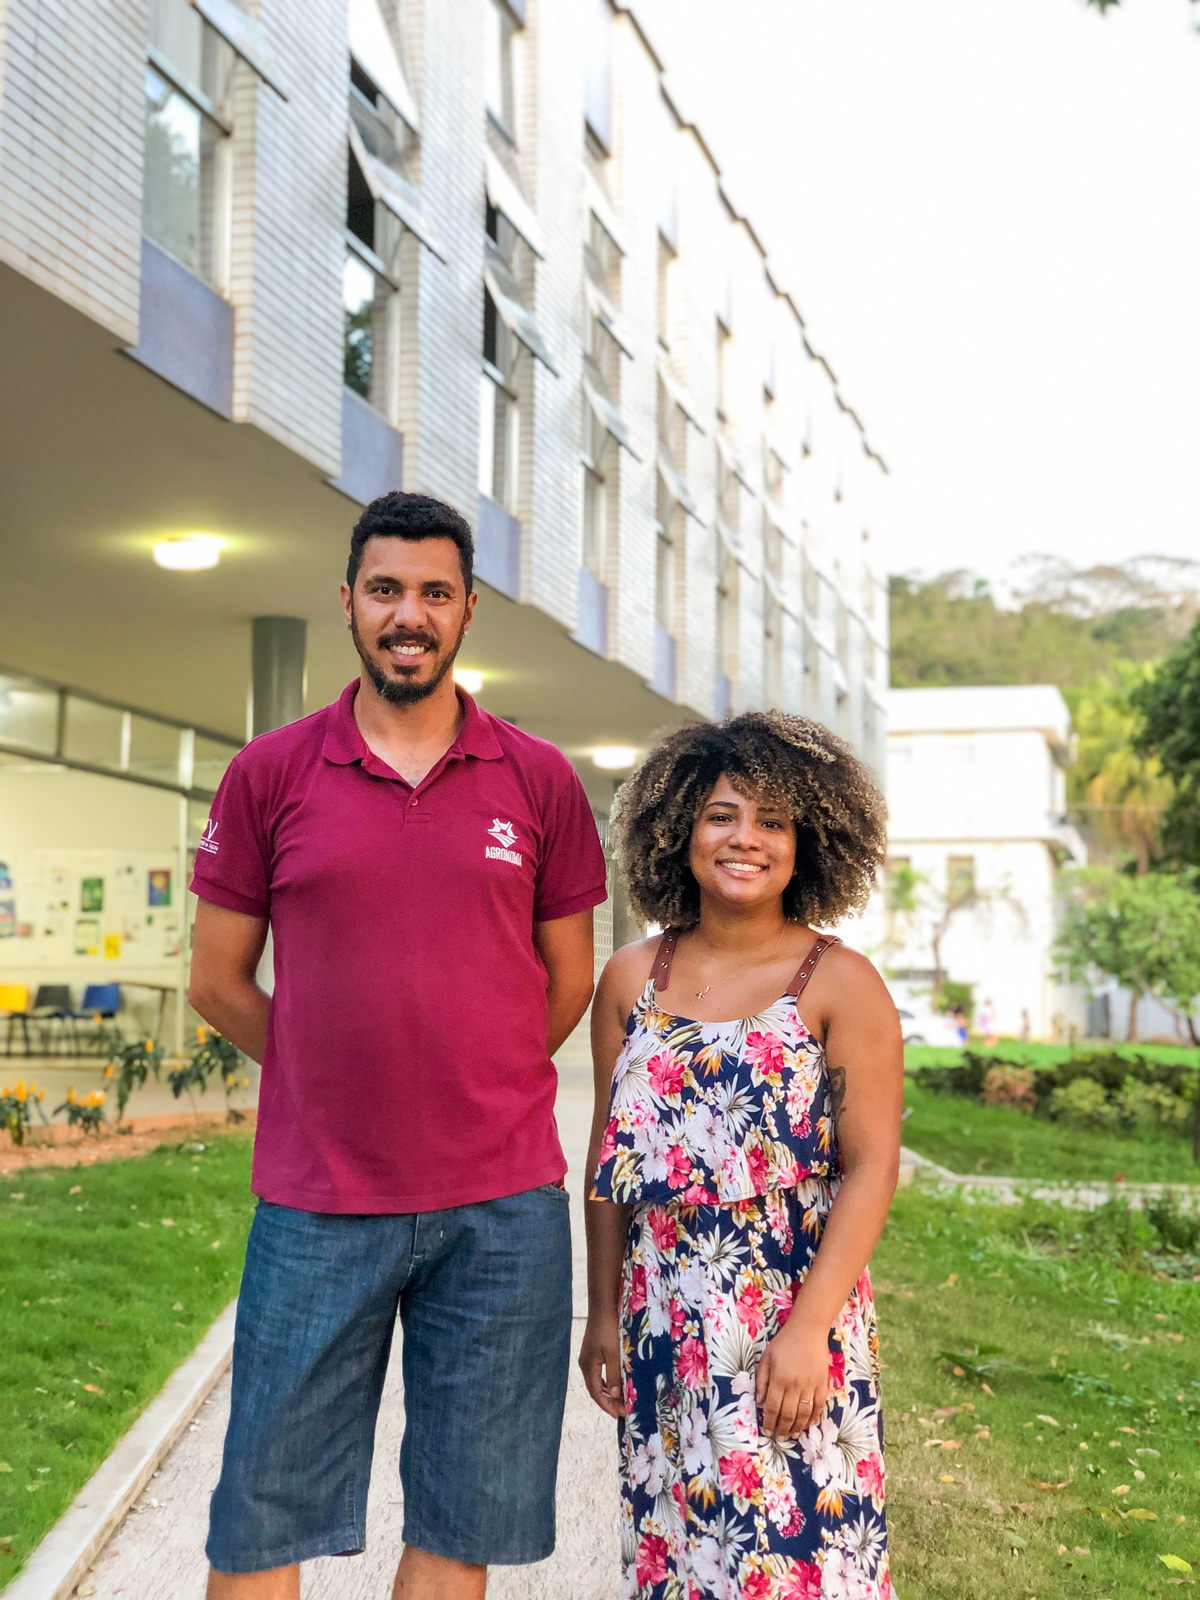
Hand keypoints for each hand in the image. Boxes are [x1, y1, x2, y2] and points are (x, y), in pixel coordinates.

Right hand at [579, 1315, 625, 1417]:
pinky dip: (607, 1381)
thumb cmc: (609, 1328)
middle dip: (608, 1401)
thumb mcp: (613, 1353)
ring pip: (597, 1381)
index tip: (619, 1415)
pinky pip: (599, 1372)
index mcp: (588, 1366)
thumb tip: (615, 1396)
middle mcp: (585, 1363)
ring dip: (608, 1392)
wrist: (603, 1305)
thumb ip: (614, 1375)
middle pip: (595, 1389)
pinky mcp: (593, 1350)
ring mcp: (588, 1357)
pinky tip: (616, 1382)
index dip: (607, 1405)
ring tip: (620, 1400)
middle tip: (622, 1410)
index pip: (596, 1393)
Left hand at [755, 1322, 831, 1438]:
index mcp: (779, 1379)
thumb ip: (761, 1380)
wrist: (808, 1330)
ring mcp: (810, 1385)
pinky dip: (814, 1417)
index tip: (767, 1430)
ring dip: (798, 1427)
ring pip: (804, 1413)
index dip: (770, 1422)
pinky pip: (819, 1405)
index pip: (773, 1407)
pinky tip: (809, 1424)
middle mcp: (794, 1385)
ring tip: (792, 1434)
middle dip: (782, 1429)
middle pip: (788, 1414)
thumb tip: (760, 1402)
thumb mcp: (766, 1358)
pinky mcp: (822, 1384)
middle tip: (779, 1438)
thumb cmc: (784, 1343)